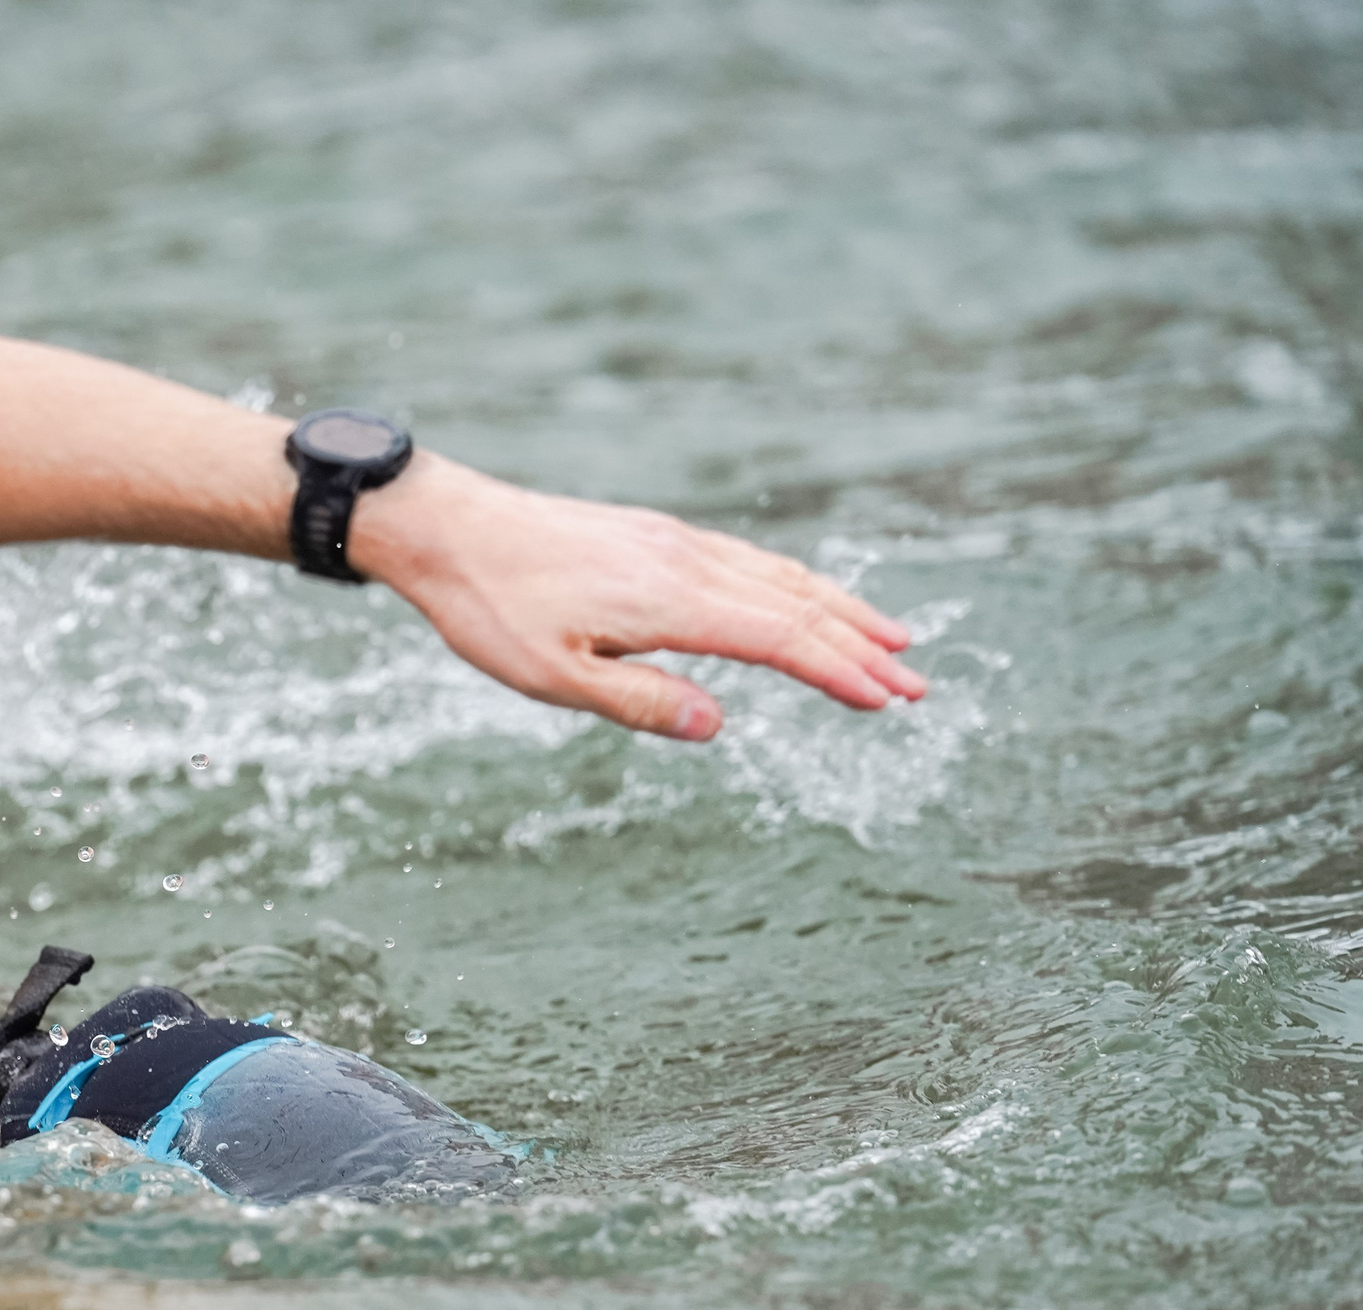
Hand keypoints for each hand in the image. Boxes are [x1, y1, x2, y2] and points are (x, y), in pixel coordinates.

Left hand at [355, 457, 924, 738]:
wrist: (447, 526)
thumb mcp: (554, 678)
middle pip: (796, 605)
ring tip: (889, 639)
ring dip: (838, 611)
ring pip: (777, 576)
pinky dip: (793, 585)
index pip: (780, 639)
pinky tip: (802, 599)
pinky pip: (746, 561)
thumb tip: (720, 727)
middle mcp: (685, 561)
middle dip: (861, 646)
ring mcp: (672, 542)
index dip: (840, 673)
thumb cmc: (491, 608)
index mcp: (669, 600)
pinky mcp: (654, 535)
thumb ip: (641, 703)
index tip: (889, 701)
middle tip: (917, 685)